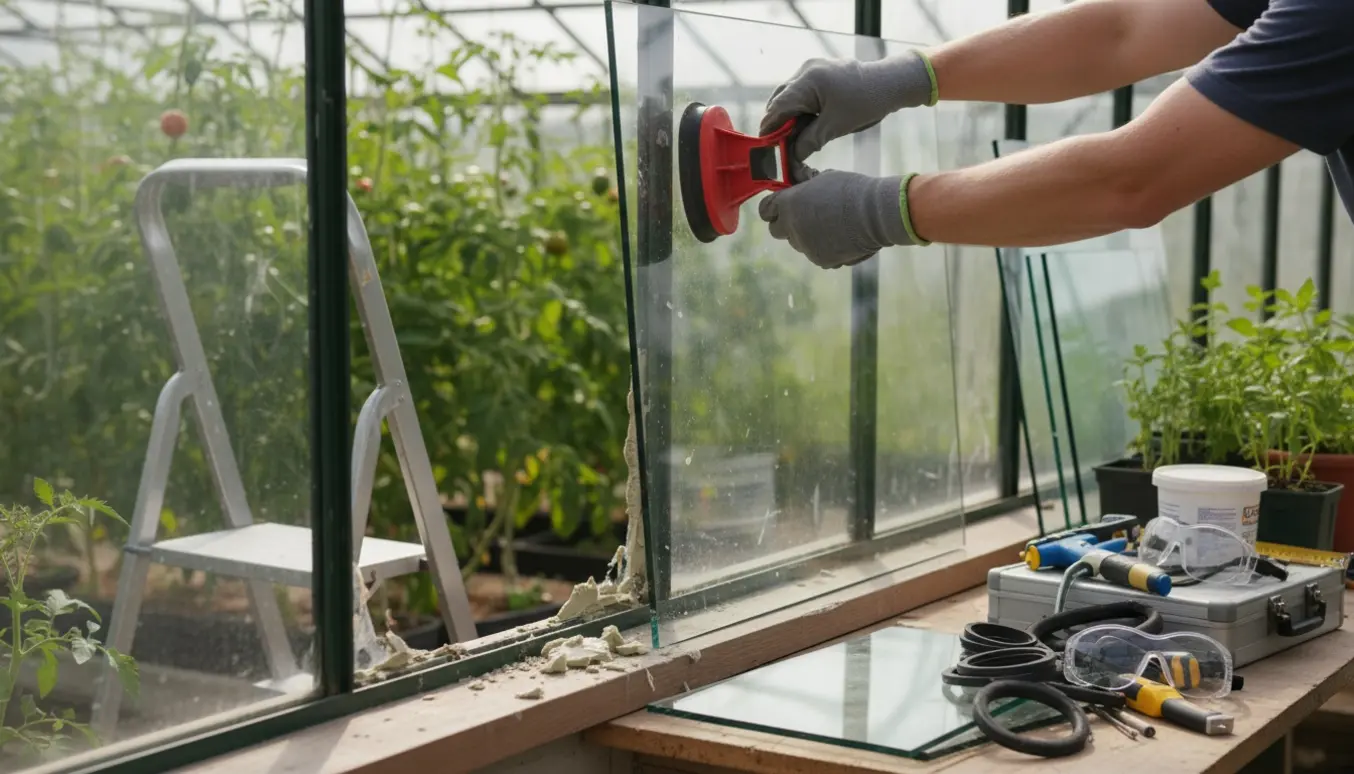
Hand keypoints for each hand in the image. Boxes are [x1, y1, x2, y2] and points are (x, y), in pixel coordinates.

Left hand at [758, 169, 927, 268]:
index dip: (772, 208)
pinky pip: (816, 254)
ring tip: (830, 224)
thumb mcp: (823, 180)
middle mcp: (792, 227)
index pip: (765, 210)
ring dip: (807, 235)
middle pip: (776, 230)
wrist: (876, 214)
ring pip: (798, 243)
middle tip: (802, 216)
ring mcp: (805, 247)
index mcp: (789, 204)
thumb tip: (799, 192)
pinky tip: (841, 236)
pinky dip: (824, 248)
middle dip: (785, 224)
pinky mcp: (820, 260)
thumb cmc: (852, 190)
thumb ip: (804, 189)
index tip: (780, 206)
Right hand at [759, 51, 936, 160]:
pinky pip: (802, 90)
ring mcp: (813, 68)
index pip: (777, 107)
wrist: (890, 83)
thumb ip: (808, 141)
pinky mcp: (821, 71)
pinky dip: (800, 107)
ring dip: (789, 115)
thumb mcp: (834, 127)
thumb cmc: (865, 103)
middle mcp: (805, 70)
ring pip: (790, 94)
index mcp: (807, 81)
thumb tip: (791, 156)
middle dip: (778, 122)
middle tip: (779, 145)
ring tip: (793, 137)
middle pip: (780, 99)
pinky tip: (805, 123)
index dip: (769, 128)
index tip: (765, 147)